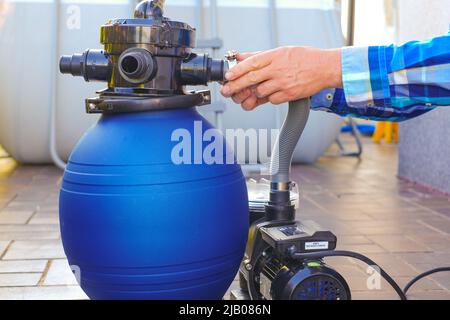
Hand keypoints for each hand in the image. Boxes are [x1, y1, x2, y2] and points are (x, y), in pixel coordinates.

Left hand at [221, 46, 341, 110]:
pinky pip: (272, 100)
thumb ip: (260, 56)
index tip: (227, 76)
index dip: (236, 71)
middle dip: (236, 86)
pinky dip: (270, 98)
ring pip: (260, 91)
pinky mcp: (289, 94)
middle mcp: (278, 69)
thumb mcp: (282, 51)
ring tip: (260, 89)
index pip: (250, 63)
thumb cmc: (305, 58)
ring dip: (256, 92)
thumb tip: (241, 56)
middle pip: (250, 79)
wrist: (326, 68)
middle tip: (227, 91)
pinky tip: (275, 92)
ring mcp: (283, 83)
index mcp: (275, 56)